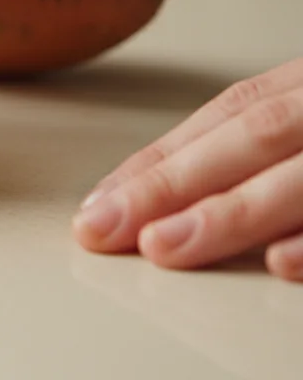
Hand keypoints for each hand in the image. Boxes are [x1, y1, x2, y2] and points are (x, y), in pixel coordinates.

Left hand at [73, 58, 302, 281]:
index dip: (159, 160)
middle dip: (170, 185)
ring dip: (227, 214)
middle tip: (102, 228)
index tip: (97, 205)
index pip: (228, 116)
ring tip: (160, 246)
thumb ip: (272, 139)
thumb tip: (176, 192)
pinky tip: (275, 263)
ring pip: (301, 177)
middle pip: (251, 137)